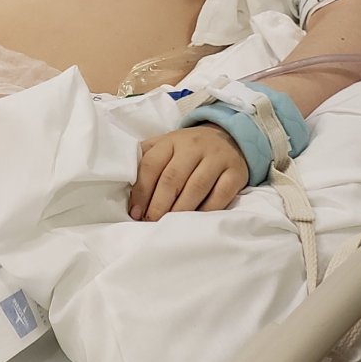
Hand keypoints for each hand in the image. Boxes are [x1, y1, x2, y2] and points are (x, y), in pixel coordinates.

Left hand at [129, 125, 247, 221]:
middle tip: (151, 222)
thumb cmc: (188, 149)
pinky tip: (196, 220)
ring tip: (170, 224)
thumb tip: (125, 185)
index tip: (135, 212)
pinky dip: (207, 210)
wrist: (228, 137)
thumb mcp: (165, 146)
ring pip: (196, 187)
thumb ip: (146, 159)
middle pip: (172, 178)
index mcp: (171, 141)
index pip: (151, 165)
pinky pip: (220, 195)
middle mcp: (194, 147)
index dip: (141, 191)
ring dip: (180, 210)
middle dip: (158, 205)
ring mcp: (217, 159)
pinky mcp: (235, 173)